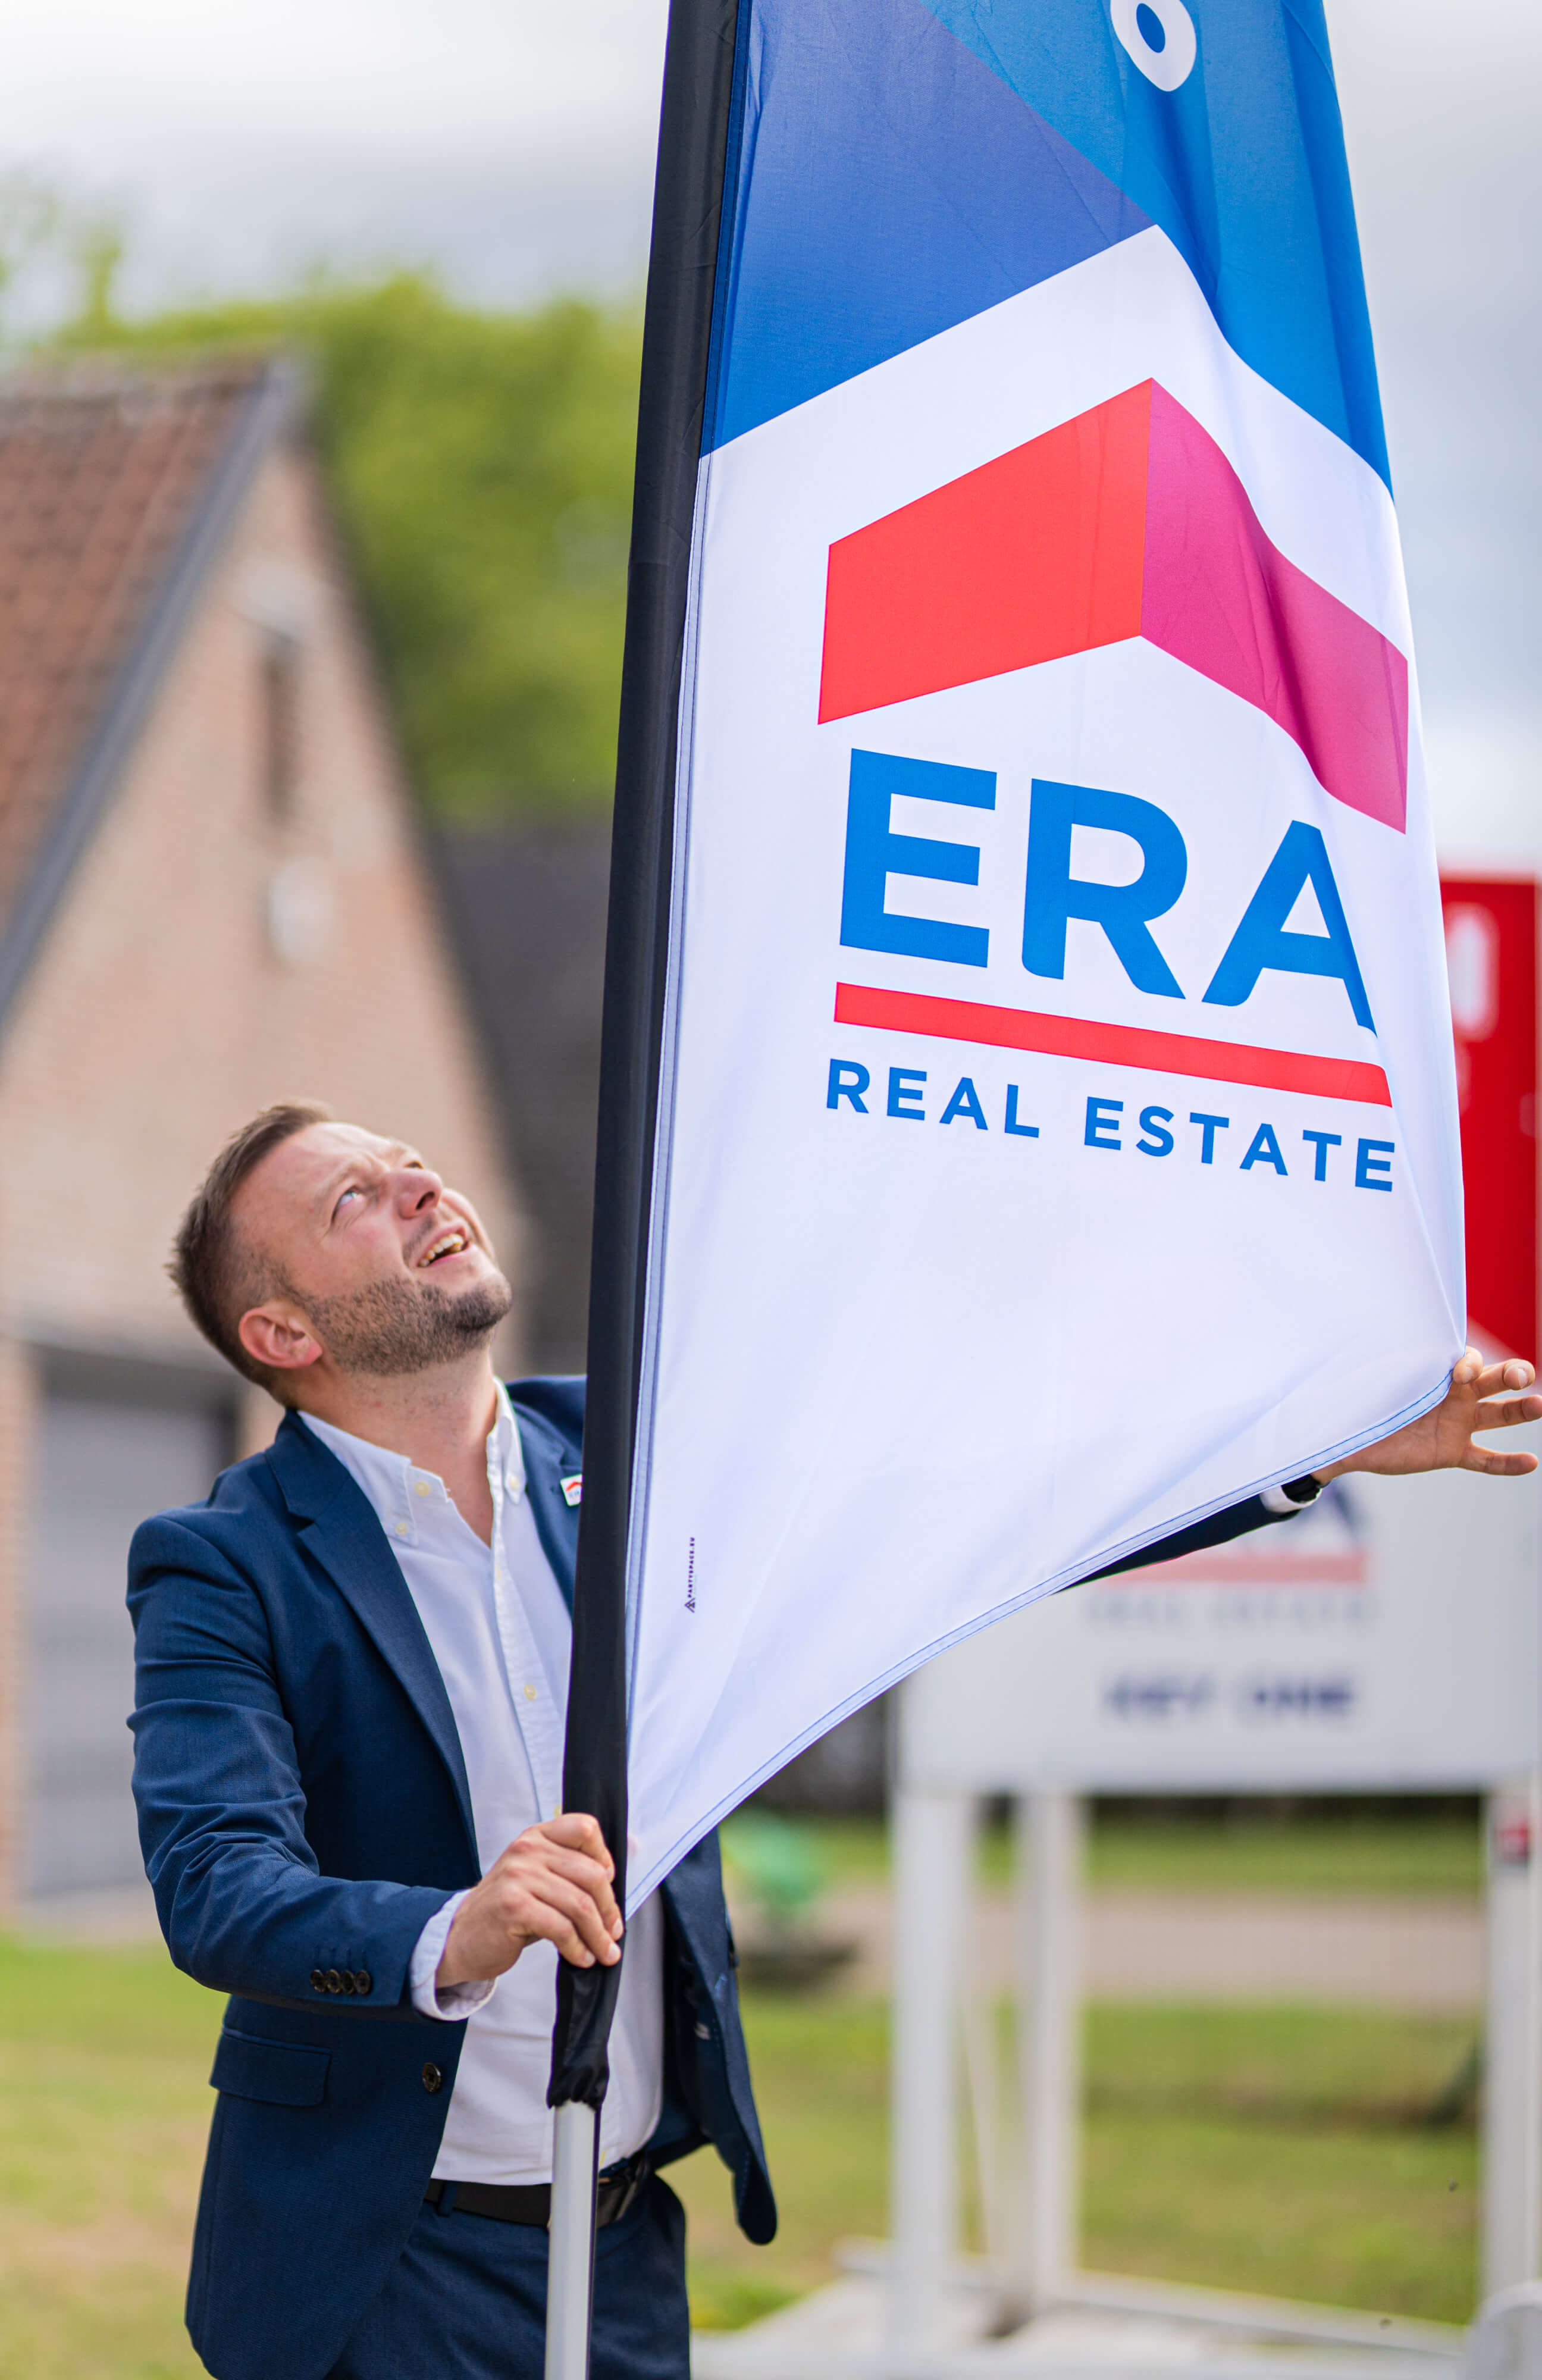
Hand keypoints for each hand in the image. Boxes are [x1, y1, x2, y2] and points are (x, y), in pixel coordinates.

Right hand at [437, 1813, 622, 1988]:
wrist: (459, 1937)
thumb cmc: (506, 1910)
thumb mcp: (535, 1878)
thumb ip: (566, 1871)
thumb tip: (613, 1879)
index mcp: (536, 1836)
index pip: (584, 1828)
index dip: (604, 1857)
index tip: (609, 1885)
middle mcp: (527, 1849)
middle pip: (591, 1873)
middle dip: (609, 1908)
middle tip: (613, 1932)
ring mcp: (518, 1877)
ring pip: (580, 1904)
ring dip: (598, 1934)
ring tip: (604, 1951)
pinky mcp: (514, 1907)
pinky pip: (562, 1928)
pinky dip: (578, 1947)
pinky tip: (581, 1958)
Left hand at [1317, 1349, 1541, 1482]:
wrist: (1350, 1439)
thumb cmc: (1358, 1403)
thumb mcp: (1365, 1384)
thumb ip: (1367, 1373)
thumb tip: (1336, 1349)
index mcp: (1433, 1372)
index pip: (1466, 1359)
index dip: (1469, 1363)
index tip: (1458, 1374)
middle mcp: (1452, 1395)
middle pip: (1492, 1379)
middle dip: (1511, 1374)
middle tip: (1522, 1377)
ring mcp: (1456, 1424)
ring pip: (1497, 1415)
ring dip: (1520, 1410)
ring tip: (1540, 1405)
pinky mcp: (1452, 1452)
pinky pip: (1486, 1459)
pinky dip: (1507, 1463)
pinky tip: (1530, 1463)